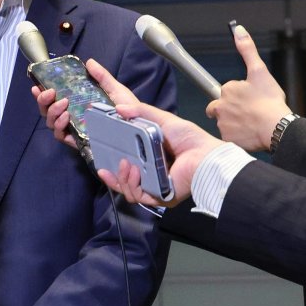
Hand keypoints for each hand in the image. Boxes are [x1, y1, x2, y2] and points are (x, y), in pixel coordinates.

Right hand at [31, 58, 137, 149]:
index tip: (36, 86)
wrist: (139, 125)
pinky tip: (66, 117)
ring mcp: (74, 130)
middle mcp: (72, 118)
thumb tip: (89, 62)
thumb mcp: (114, 89)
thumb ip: (101, 76)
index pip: (53, 100)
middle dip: (43, 102)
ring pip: (51, 124)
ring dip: (52, 112)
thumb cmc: (127, 109)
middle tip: (50, 92)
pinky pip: (61, 136)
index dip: (41, 94)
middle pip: (47, 112)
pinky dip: (60, 126)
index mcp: (77, 104)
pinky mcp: (79, 142)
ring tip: (63, 103)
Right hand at [99, 103, 223, 206]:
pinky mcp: (160, 197)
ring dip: (122, 179)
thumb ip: (141, 112)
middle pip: (125, 181)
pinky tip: (131, 172)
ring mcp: (156, 188)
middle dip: (114, 176)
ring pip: (129, 190)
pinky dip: (131, 185)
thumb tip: (118, 108)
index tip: (100, 160)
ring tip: (125, 165)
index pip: (128, 167)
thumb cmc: (189, 138)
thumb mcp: (163, 120)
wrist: (205, 155)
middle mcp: (153, 176)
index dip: (114, 165)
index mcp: (153, 160)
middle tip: (104, 167)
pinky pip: (139, 196)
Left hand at [205, 25, 290, 151]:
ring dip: (234, 122)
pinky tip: (249, 134)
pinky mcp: (227, 139)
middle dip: (229, 109)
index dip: (238, 95)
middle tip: (248, 113)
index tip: (250, 100)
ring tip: (251, 123)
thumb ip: (247, 50)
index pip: (227, 91)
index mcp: (227, 89)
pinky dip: (237, 136)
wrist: (276, 127)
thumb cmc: (270, 100)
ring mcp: (222, 124)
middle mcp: (219, 106)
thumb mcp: (260, 71)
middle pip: (219, 108)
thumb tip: (238, 30)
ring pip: (224, 122)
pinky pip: (229, 137)